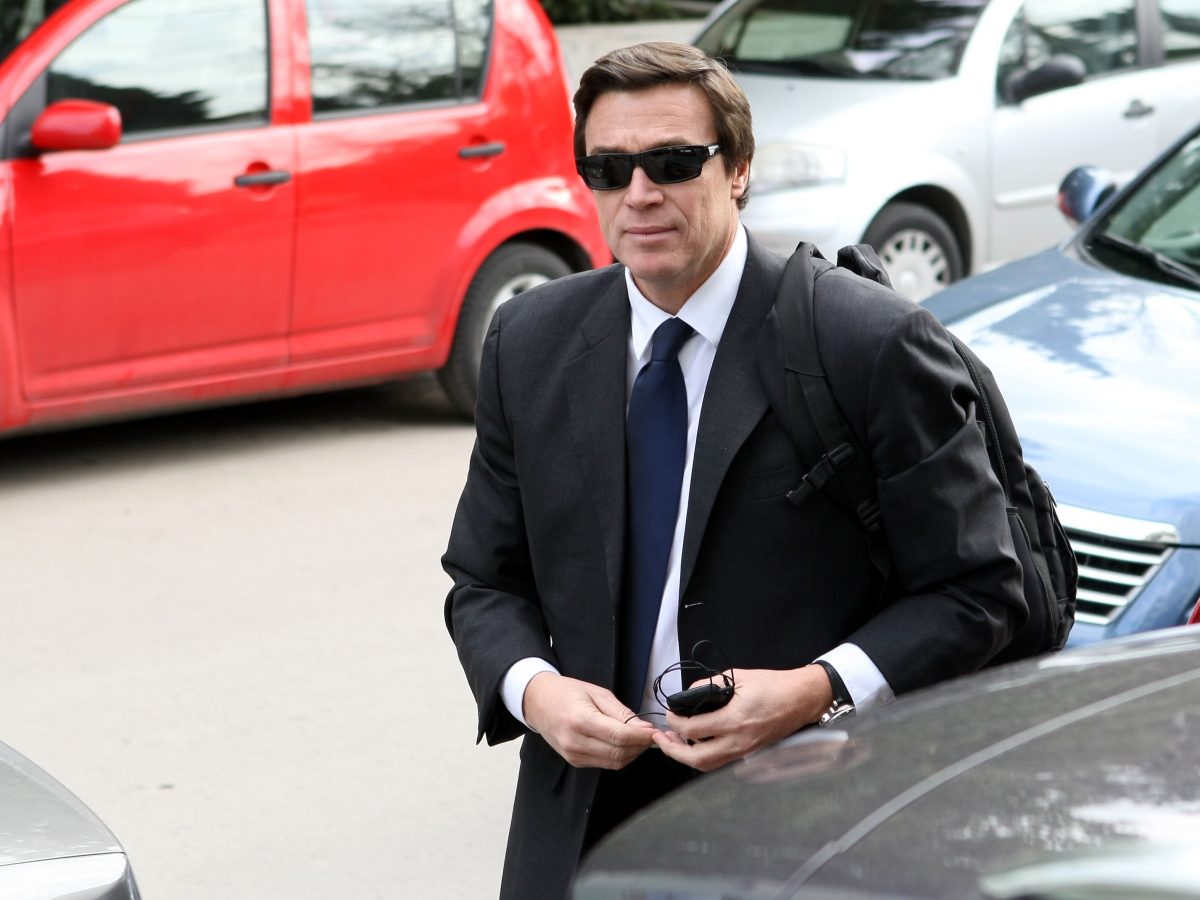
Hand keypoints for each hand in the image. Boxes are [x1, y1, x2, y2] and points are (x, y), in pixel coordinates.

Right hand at [523, 672, 656, 768]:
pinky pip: (605, 764)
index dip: (641, 737)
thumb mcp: (597, 693)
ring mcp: (574, 755)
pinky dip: (620, 756)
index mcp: (580, 720)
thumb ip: (622, 713)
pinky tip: (624, 743)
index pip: (619, 736)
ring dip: (633, 753)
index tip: (654, 732)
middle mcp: (575, 742)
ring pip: (614, 763)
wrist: (538, 702)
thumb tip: (644, 729)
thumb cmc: (567, 692)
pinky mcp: (575, 761)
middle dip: (640, 746)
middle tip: (651, 734)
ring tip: (640, 738)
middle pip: (619, 753)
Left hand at [651, 665, 832, 771]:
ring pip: (707, 766)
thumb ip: (710, 685)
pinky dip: (703, 756)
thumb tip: (689, 694)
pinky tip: (696, 743)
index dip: (674, 723)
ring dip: (686, 757)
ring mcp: (745, 750)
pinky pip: (720, 761)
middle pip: (696, 759)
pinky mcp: (749, 753)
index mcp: (734, 719)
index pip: (693, 730)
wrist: (802, 698)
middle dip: (672, 750)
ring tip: (673, 743)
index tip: (668, 714)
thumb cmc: (774, 685)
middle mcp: (738, 740)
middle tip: (660, 738)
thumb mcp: (738, 677)